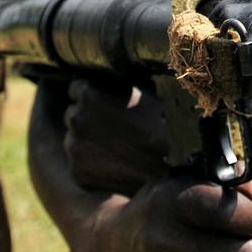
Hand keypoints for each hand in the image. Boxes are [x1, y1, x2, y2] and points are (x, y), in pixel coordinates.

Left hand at [64, 77, 167, 194]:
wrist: (176, 163)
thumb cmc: (166, 120)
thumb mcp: (144, 87)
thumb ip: (119, 82)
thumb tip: (113, 77)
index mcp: (88, 92)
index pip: (77, 88)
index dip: (96, 96)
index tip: (109, 104)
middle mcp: (76, 119)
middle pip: (74, 114)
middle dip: (90, 119)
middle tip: (115, 127)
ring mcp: (75, 148)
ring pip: (75, 140)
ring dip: (90, 142)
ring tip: (119, 147)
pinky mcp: (79, 174)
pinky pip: (80, 165)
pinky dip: (94, 165)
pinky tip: (117, 163)